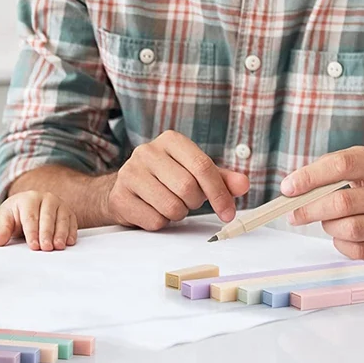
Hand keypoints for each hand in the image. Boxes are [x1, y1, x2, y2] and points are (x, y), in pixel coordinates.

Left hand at [0, 191, 77, 250]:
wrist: (28, 205)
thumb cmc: (16, 213)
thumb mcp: (5, 218)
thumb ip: (2, 229)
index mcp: (28, 198)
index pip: (31, 216)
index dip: (32, 232)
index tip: (33, 245)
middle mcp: (46, 198)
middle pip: (47, 217)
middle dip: (47, 233)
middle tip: (46, 248)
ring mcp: (59, 203)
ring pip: (62, 218)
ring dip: (61, 233)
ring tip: (58, 246)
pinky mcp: (68, 211)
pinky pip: (72, 221)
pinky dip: (71, 232)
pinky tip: (69, 242)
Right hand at [107, 130, 249, 230]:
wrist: (125, 188)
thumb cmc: (165, 178)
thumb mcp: (194, 172)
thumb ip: (220, 178)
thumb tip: (243, 184)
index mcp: (170, 140)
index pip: (202, 166)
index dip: (219, 193)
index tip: (228, 213)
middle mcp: (147, 151)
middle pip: (187, 188)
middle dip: (194, 203)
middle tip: (189, 202)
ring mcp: (130, 173)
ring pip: (171, 207)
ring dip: (178, 214)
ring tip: (169, 203)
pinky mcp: (120, 197)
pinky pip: (154, 221)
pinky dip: (161, 222)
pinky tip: (153, 210)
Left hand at [281, 146, 363, 261]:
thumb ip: (335, 165)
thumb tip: (297, 184)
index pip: (343, 166)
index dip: (310, 176)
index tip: (288, 187)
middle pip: (343, 203)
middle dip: (310, 209)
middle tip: (293, 213)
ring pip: (350, 230)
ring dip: (329, 227)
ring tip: (328, 221)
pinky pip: (361, 252)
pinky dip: (342, 245)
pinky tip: (343, 236)